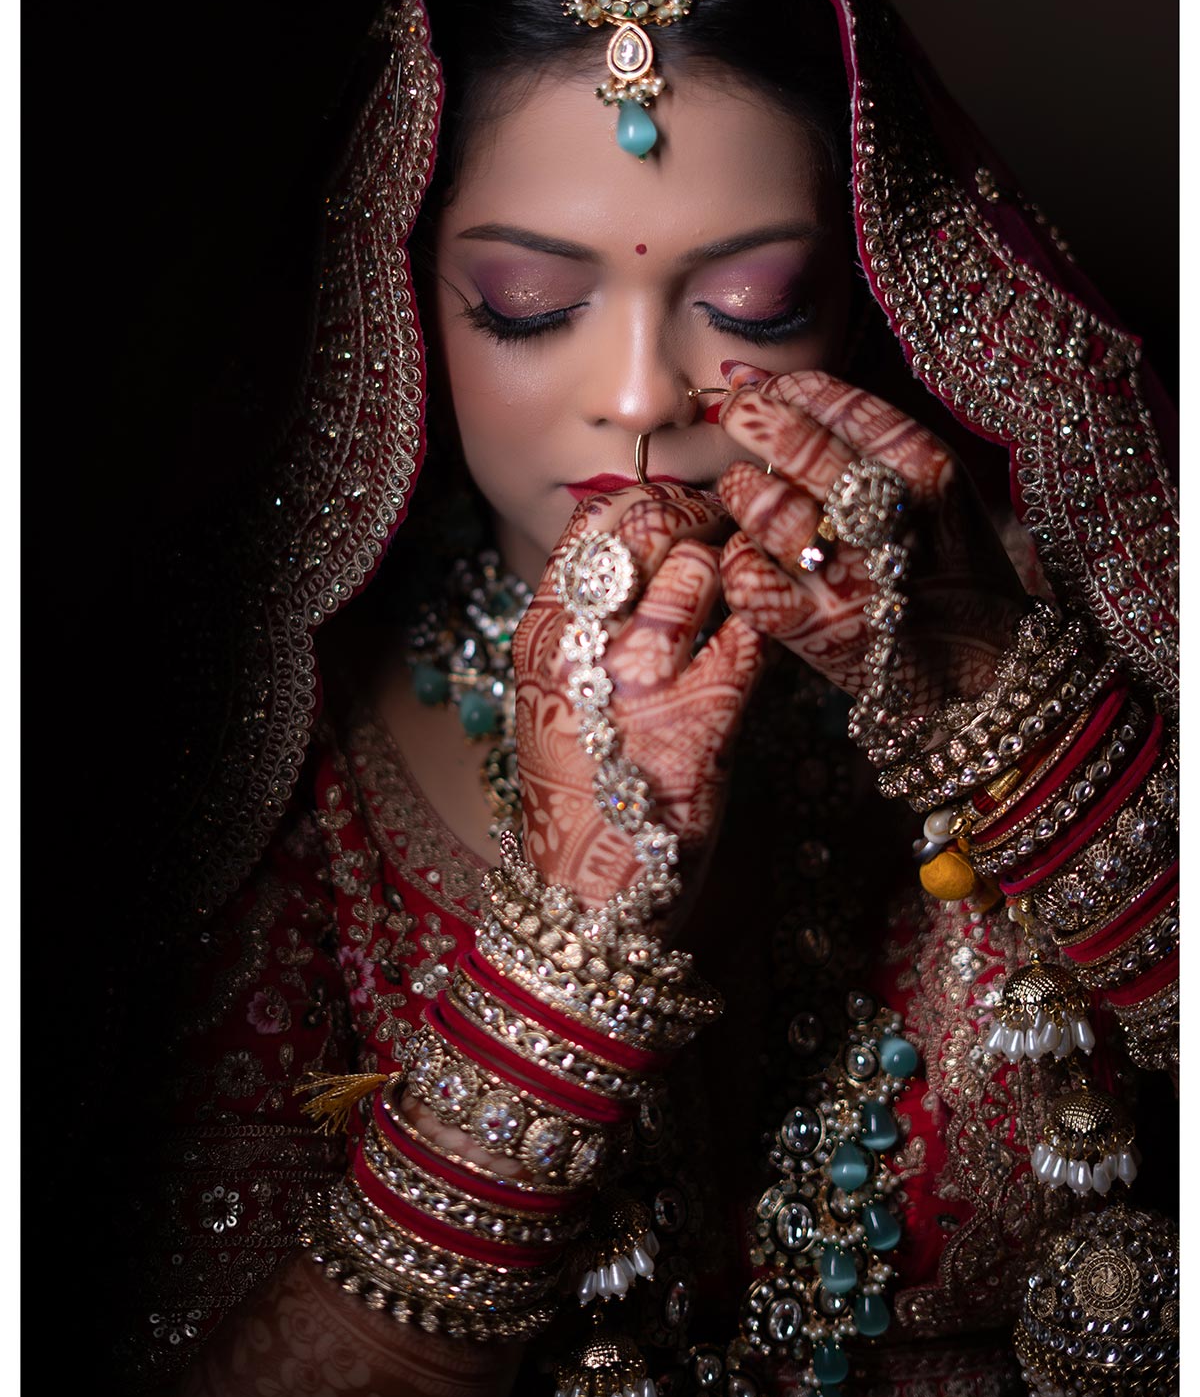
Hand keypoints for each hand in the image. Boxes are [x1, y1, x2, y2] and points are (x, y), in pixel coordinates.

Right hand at [511, 484, 766, 907]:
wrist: (591, 895)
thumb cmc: (583, 784)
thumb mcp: (559, 691)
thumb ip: (592, 620)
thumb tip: (648, 542)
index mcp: (544, 633)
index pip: (594, 521)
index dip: (649, 501)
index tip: (681, 510)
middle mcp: (583, 648)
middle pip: (647, 526)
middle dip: (699, 516)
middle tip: (727, 532)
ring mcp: (638, 684)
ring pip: (701, 570)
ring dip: (735, 571)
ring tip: (746, 589)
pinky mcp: (698, 722)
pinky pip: (749, 636)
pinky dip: (764, 626)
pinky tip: (763, 638)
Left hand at [713, 365, 1029, 718]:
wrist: (982, 666)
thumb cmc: (946, 562)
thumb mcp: (934, 485)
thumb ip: (864, 435)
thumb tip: (762, 383)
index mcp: (927, 469)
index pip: (840, 404)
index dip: (786, 389)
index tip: (764, 389)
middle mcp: (889, 517)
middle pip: (798, 445)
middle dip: (752, 420)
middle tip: (736, 416)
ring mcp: (848, 576)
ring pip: (764, 507)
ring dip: (741, 488)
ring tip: (743, 488)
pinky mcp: (813, 627)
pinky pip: (745, 573)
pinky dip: (737, 556)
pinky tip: (750, 550)